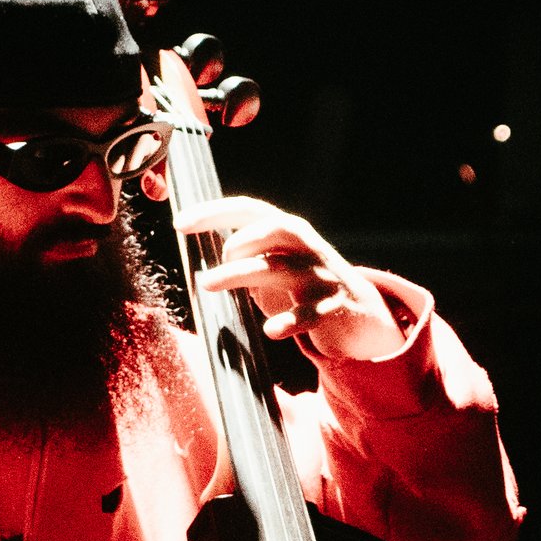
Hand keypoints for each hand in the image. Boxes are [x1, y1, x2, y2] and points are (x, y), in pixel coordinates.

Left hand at [181, 198, 403, 360]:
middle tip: (208, 264)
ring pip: (280, 269)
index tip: (179, 223)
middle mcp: (306, 246)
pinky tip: (271, 330)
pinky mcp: (333, 306)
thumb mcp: (274, 264)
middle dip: (236, 241)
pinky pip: (310, 313)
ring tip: (208, 284)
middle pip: (271, 231)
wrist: (360, 311)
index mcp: (288, 231)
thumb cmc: (303, 286)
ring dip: (239, 274)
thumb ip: (245, 257)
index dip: (213, 212)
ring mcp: (321, 275)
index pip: (249, 209)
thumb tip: (199, 260)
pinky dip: (289, 320)